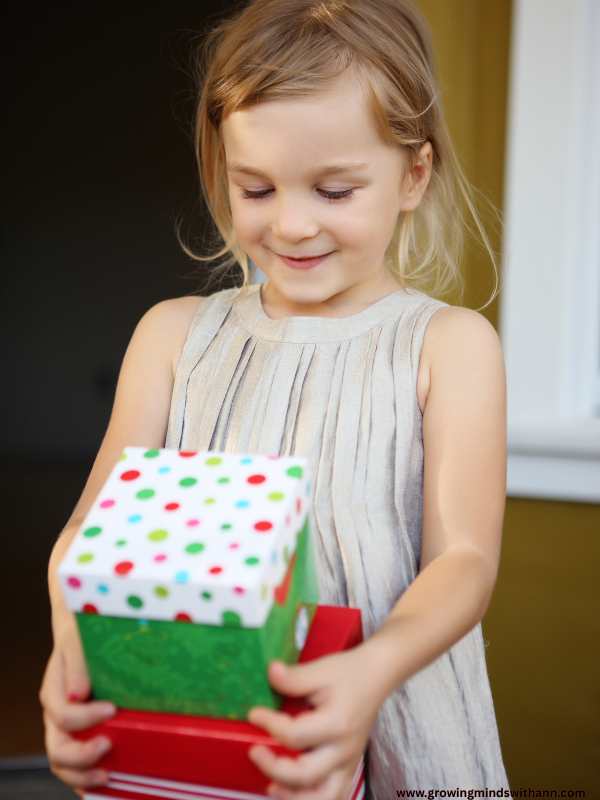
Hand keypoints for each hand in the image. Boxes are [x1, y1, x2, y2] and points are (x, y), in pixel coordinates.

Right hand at [38, 613, 116, 795]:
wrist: (83, 633)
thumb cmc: (82, 633)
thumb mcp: (78, 640)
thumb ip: (77, 664)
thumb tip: (78, 693)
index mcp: (54, 691)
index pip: (63, 715)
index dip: (86, 718)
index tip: (113, 709)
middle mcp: (56, 714)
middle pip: (57, 748)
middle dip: (81, 757)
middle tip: (108, 746)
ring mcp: (66, 728)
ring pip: (63, 763)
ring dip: (83, 776)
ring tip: (108, 776)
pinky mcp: (80, 733)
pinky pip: (77, 764)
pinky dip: (86, 779)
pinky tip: (106, 785)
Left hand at [246, 646, 380, 799]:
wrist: (375, 677)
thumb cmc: (348, 673)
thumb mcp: (321, 669)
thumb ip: (295, 677)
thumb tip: (270, 673)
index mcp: (337, 723)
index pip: (295, 735)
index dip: (269, 726)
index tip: (254, 714)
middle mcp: (344, 750)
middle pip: (306, 775)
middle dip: (274, 768)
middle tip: (254, 751)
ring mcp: (348, 763)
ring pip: (322, 797)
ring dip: (293, 796)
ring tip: (271, 786)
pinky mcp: (348, 768)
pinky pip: (333, 796)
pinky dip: (311, 798)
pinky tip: (291, 791)